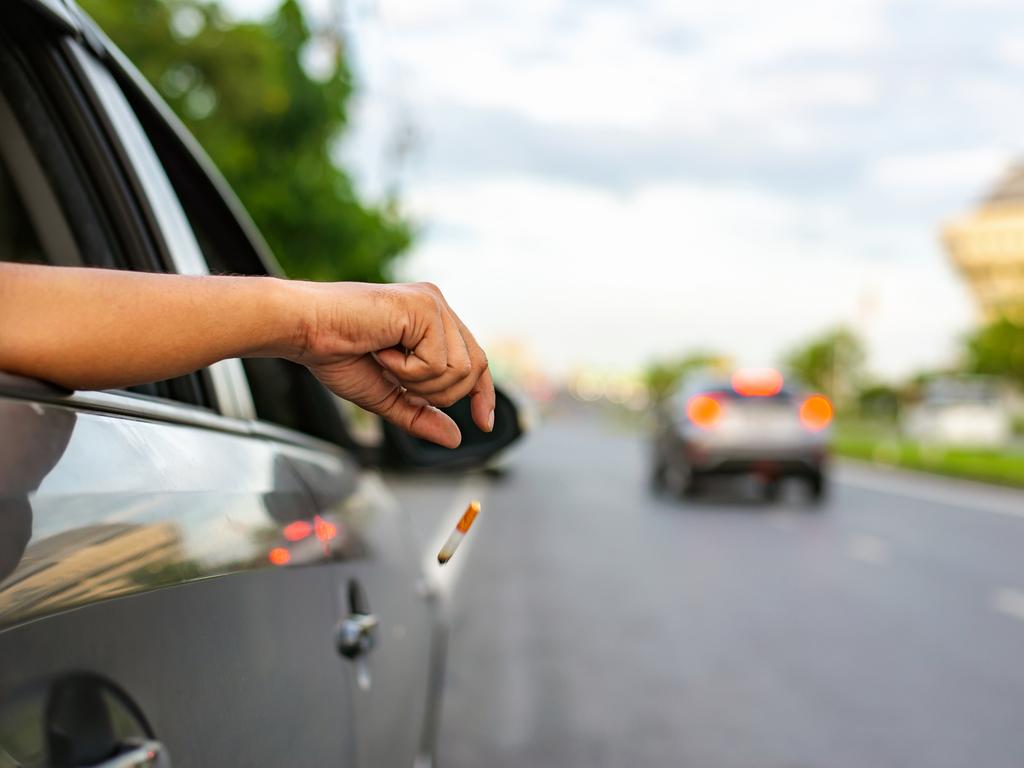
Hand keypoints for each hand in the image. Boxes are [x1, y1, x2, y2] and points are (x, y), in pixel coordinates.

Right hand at [291, 281, 494, 448]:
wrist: (304, 331)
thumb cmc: (336, 354)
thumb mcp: (386, 396)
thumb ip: (421, 414)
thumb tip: (455, 439)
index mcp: (432, 321)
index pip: (475, 361)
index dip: (482, 394)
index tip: (483, 424)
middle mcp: (438, 307)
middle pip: (474, 369)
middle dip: (437, 392)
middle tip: (394, 376)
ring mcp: (433, 304)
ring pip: (460, 369)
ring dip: (418, 380)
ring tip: (385, 360)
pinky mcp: (424, 306)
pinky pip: (438, 362)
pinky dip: (406, 370)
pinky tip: (381, 351)